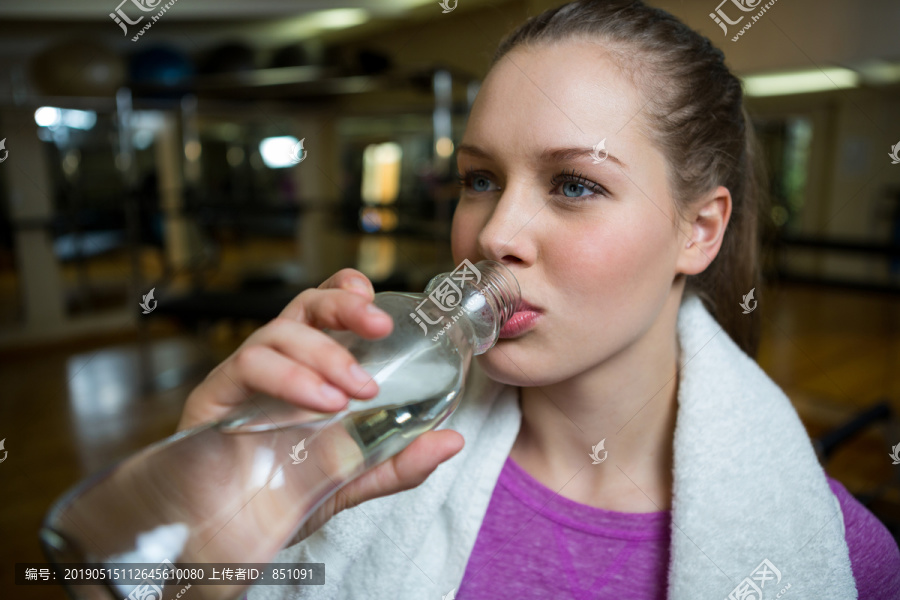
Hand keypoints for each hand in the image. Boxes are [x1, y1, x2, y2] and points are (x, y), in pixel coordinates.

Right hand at [178, 269, 464, 539]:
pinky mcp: (214, 396)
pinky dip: (292, 377)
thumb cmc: (280, 496)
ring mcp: (243, 378)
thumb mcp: (353, 478)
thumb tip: (452, 441)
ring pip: (280, 332)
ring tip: (357, 390)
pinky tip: (321, 402)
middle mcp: (275, 364)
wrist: (220, 540)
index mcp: (306, 370)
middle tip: (381, 327)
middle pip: (306, 307)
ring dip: (325, 353)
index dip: (348, 293)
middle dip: (345, 306)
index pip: (324, 312)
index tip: (381, 307)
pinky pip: (249, 365)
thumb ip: (399, 461)